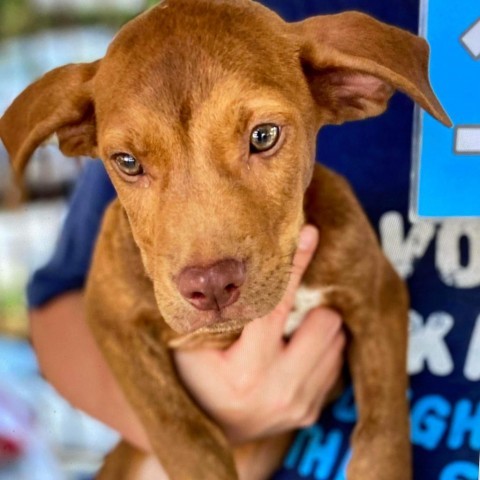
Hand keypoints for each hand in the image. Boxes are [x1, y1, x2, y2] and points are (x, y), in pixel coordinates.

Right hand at [174, 225, 345, 443]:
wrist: (206, 429)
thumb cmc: (194, 377)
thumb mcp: (193, 343)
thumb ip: (216, 311)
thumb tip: (235, 262)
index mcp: (246, 372)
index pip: (275, 307)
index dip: (293, 267)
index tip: (309, 233)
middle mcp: (280, 392)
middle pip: (325, 323)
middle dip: (312, 305)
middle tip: (290, 302)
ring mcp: (299, 405)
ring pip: (336, 340)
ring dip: (316, 325)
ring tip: (290, 329)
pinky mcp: (310, 413)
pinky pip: (335, 362)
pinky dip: (319, 348)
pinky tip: (293, 351)